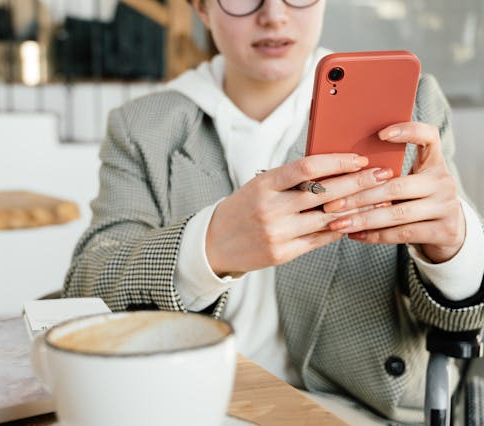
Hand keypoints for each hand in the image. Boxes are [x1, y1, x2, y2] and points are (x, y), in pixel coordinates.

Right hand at [205, 154, 393, 275]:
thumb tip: (333, 167)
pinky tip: (358, 220)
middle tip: (384, 174)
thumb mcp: (259, 185)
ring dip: (359, 207)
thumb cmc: (242, 208)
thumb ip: (290, 179)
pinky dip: (341, 229)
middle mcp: (270, 209)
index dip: (337, 162)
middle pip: (324, 193)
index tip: (359, 159)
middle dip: (359, 182)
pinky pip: (320, 240)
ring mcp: (277, 233)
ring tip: (381, 199)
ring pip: (328, 218)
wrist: (214, 243)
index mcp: (263, 185)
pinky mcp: (283, 254)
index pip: (307, 168)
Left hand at [325, 122, 465, 262]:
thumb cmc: (415, 199)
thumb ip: (387, 172)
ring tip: (337, 223)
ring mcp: (446, 207)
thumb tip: (341, 167)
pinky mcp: (444, 231)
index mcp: (434, 162)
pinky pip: (403, 234)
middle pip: (397, 186)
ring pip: (397, 213)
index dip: (408, 131)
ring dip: (362, 219)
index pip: (429, 137)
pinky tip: (354, 235)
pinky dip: (375, 235)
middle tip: (331, 203)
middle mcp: (443, 181)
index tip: (381, 134)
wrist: (449, 229)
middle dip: (359, 196)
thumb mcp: (410, 180)